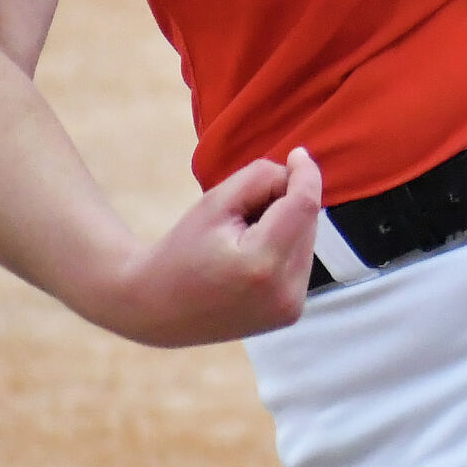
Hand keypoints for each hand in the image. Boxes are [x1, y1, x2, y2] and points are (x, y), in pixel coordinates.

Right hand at [100, 148, 322, 348]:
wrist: (159, 308)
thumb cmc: (181, 250)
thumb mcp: (215, 202)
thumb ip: (260, 179)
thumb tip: (299, 172)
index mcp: (262, 264)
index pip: (304, 206)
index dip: (306, 174)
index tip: (298, 154)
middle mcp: (285, 292)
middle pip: (307, 222)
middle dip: (285, 203)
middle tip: (242, 211)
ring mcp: (290, 308)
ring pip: (307, 240)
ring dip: (286, 225)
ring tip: (243, 238)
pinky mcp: (291, 313)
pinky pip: (301, 261)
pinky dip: (284, 248)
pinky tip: (253, 257)